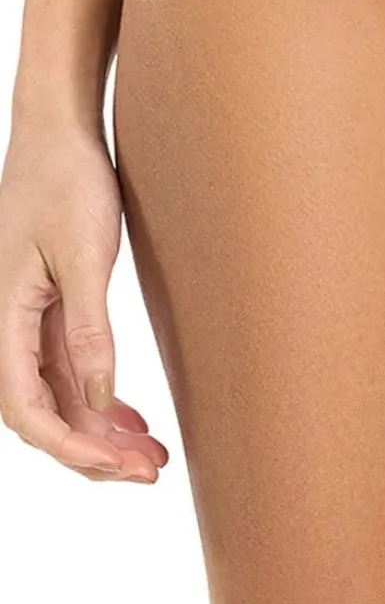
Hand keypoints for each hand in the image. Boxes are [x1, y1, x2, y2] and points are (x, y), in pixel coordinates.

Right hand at [0, 120, 167, 481]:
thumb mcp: (84, 255)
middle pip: (44, 413)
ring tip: (151, 455)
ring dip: (101, 430)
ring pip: (60, 395)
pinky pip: (69, 368)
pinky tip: (132, 419)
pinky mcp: (51, 306)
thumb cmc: (65, 181)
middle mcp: (9, 327)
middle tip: (150, 471)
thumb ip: (87, 329)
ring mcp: (30, 319)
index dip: (69, 447)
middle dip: (93, 451)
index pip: (26, 409)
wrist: (60, 132)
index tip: (117, 465)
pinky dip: (101, 398)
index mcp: (4, 317)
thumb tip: (98, 398)